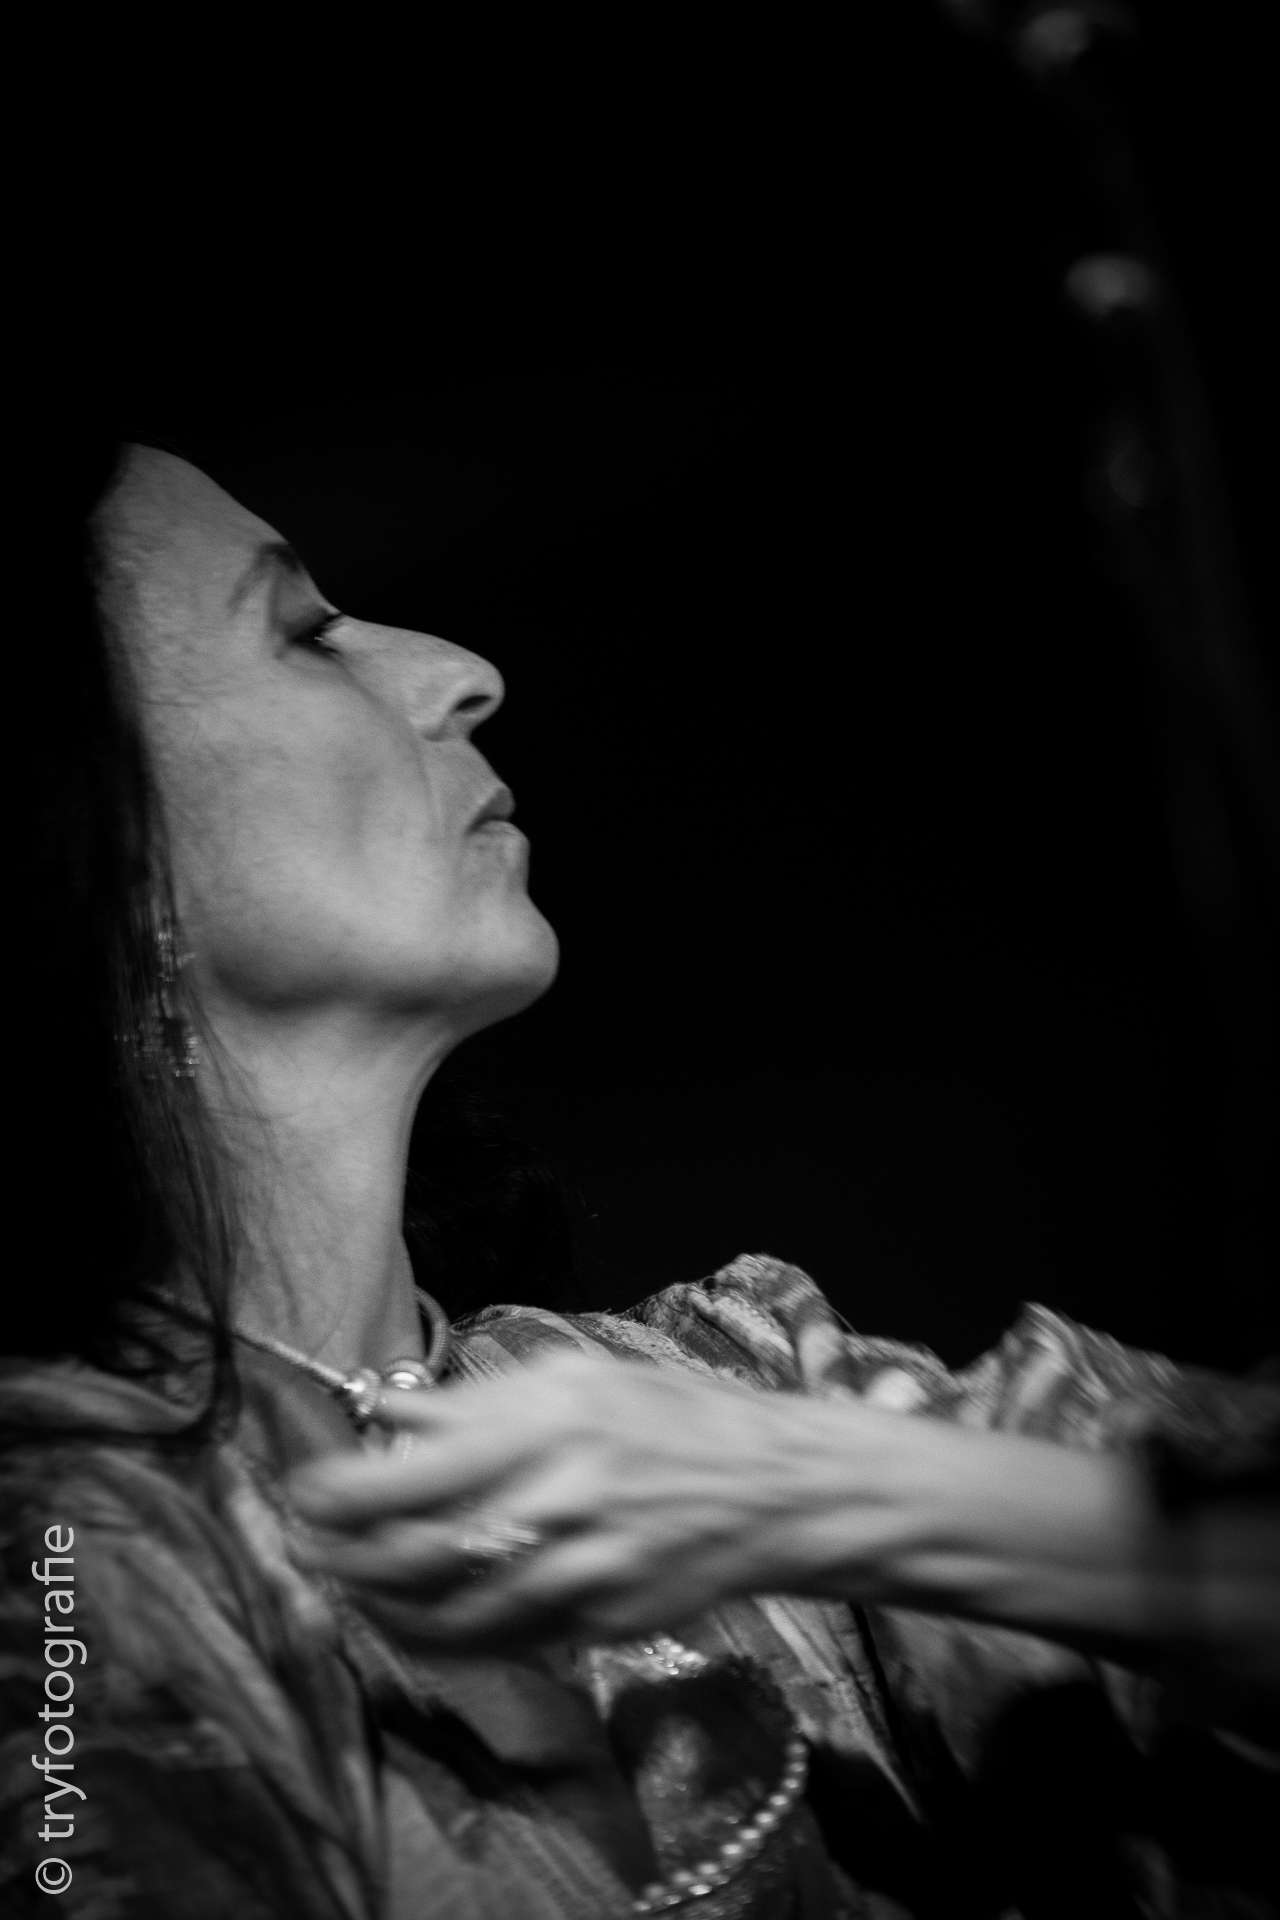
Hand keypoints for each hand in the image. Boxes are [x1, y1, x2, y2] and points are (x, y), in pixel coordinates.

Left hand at [288, 1349, 923, 1646]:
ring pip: (449, 1614)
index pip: (411, 1474)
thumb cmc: (677, 1416)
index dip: (339, 1494)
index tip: (303, 1491)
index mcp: (551, 1423)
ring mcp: (584, 1570)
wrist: (778, 1488)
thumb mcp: (580, 1377)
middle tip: (305, 1547)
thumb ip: (477, 1400)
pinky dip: (443, 1637)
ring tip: (348, 1586)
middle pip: (415, 1553)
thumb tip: (386, 1410)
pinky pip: (501, 1643)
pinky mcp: (601, 1623)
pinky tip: (416, 1619)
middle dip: (341, 1557)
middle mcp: (562, 1499)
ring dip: (381, 1606)